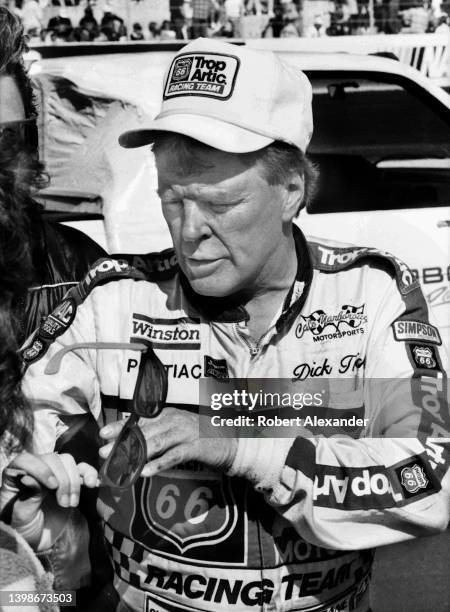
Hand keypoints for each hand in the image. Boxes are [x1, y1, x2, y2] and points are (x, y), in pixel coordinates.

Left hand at [0, 451, 97, 529]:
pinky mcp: (70, 480)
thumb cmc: (23, 530)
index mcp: (16, 475)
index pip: (26, 460)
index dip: (41, 469)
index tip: (52, 486)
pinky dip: (90, 473)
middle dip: (62, 481)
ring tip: (72, 504)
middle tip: (63, 504)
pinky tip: (93, 485)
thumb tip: (28, 478)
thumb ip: (26, 498)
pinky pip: (83, 468)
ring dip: (74, 481)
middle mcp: (35, 469)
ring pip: (68, 461)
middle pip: (52, 459)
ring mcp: (54, 473)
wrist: (39, 542)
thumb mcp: (21, 518)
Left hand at [99, 407, 237, 477]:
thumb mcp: (176, 430)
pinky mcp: (194, 447)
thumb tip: (131, 441)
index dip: (120, 426)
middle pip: (144, 431)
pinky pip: (173, 456)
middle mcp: (174, 420)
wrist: (230, 443)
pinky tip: (145, 472)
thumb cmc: (199, 438)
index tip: (103, 433)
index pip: (140, 420)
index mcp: (168, 414)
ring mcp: (184, 432)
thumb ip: (157, 432)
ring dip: (135, 454)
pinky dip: (158, 464)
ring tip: (119, 463)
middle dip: (122, 442)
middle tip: (104, 452)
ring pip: (156, 443)